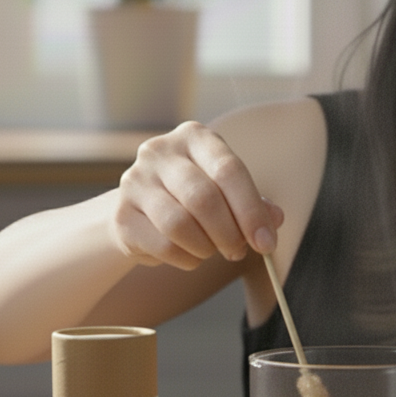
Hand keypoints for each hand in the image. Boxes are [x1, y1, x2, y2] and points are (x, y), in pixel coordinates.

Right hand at [112, 121, 283, 269]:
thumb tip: (274, 219)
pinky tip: (191, 256)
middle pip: (203, 198)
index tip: (266, 242)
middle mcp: (160, 151)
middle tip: (238, 251)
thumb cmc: (193, 198)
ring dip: (206, 248)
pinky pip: (162, 245)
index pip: (229, 170)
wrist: (142, 211)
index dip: (251, 210)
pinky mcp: (121, 214)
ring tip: (212, 250)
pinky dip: (186, 259)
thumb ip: (254, 204)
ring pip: (179, 224)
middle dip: (229, 233)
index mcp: (194, 137)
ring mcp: (135, 181)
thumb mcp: (228, 193)